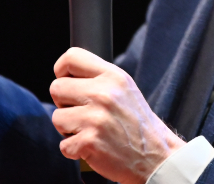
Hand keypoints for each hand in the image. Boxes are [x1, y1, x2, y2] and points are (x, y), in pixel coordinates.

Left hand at [50, 48, 185, 183]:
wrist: (156, 156)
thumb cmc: (136, 123)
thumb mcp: (124, 89)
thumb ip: (99, 78)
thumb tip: (65, 76)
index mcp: (113, 76)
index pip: (71, 57)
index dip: (61, 71)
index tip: (66, 82)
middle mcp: (103, 93)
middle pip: (56, 88)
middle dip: (64, 104)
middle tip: (82, 113)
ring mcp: (95, 118)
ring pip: (57, 117)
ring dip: (68, 129)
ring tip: (90, 131)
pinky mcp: (89, 141)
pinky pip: (63, 145)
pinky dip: (74, 150)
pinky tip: (92, 147)